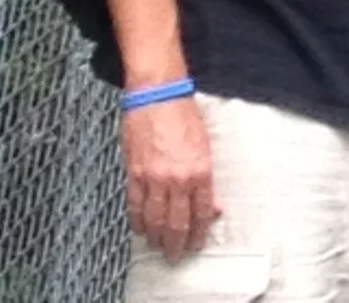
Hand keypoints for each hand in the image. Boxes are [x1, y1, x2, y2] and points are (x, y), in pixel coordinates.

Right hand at [123, 94, 217, 259]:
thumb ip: (206, 179)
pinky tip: (140, 229)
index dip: (199, 233)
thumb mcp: (205, 144)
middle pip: (177, 223)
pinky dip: (138, 222)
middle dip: (177, 244)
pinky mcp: (135, 173)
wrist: (158, 93)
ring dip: (157, 238)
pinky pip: (136, 207)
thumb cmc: (183, 114)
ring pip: (155, 220)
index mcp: (200, 170)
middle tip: (176, 254)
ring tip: (158, 246)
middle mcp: (178, 178)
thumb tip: (213, 207)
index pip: (201, 213)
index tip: (197, 243)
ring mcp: (155, 178)